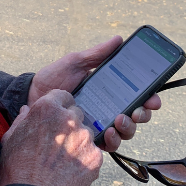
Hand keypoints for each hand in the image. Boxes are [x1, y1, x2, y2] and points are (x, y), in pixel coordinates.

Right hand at [0, 89, 102, 185]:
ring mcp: (85, 137)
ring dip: (79, 141)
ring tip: (64, 159)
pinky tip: (72, 170)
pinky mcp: (95, 156)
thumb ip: (22, 119)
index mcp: (48, 108)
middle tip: (59, 141)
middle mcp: (70, 118)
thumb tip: (26, 110)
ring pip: (86, 132)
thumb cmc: (17, 166)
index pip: (63, 96)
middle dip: (70, 123)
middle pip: (77, 113)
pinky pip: (93, 152)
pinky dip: (85, 158)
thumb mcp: (11, 137)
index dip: (60, 105)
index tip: (57, 117)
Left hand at [28, 37, 161, 152]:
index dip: (150, 98)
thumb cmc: (53, 79)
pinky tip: (108, 131)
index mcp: (110, 91)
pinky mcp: (88, 138)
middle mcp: (108, 109)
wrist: (31, 97)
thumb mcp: (76, 63)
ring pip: (126, 132)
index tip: (153, 97)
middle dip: (143, 114)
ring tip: (121, 119)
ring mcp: (99, 125)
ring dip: (130, 127)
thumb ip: (97, 54)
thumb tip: (118, 39)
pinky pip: (108, 145)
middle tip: (137, 109)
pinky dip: (113, 140)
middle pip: (137, 116)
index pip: (137, 96)